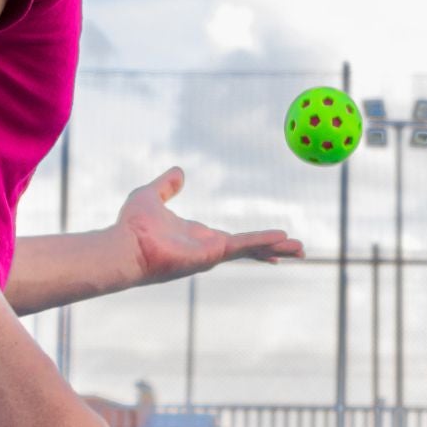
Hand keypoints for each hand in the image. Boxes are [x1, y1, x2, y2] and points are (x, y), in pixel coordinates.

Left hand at [116, 167, 302, 285]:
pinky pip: (243, 245)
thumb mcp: (152, 196)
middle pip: (249, 249)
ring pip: (251, 250)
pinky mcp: (212, 254)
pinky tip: (283, 240)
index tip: (272, 242)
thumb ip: (167, 185)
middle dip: (273, 250)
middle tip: (297, 251)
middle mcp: (208, 248)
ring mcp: (212, 254)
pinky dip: (263, 242)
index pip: (233, 240)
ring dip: (276, 249)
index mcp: (197, 236)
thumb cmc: (132, 227)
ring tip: (301, 250)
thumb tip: (179, 172)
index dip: (253, 242)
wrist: (124, 246)